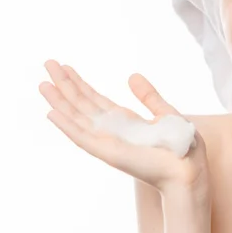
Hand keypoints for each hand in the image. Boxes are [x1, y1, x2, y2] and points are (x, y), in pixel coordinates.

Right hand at [39, 60, 209, 194]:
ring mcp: (107, 142)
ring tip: (42, 83)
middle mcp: (112, 131)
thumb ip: (148, 96)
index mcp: (125, 122)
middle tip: (48, 63)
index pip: (95, 100)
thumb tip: (132, 76)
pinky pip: (82, 137)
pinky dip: (66, 126)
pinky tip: (51, 112)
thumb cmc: (181, 146)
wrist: (189, 169)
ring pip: (76, 118)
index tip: (66, 67)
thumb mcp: (165, 113)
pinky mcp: (108, 152)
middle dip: (65, 84)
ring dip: (59, 101)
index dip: (80, 83)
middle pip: (82, 104)